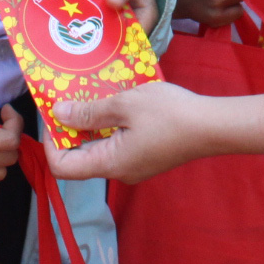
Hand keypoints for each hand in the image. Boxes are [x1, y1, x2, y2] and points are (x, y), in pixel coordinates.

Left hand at [44, 82, 211, 183]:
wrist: (213, 125)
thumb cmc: (170, 114)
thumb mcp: (125, 105)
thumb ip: (89, 111)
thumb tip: (59, 113)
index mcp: (110, 163)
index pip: (62, 166)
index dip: (50, 140)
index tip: (52, 112)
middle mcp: (119, 171)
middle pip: (79, 156)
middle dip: (69, 126)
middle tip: (68, 96)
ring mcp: (134, 164)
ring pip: (99, 147)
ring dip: (90, 122)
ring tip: (90, 92)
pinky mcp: (146, 155)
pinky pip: (117, 143)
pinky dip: (109, 124)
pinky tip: (114, 100)